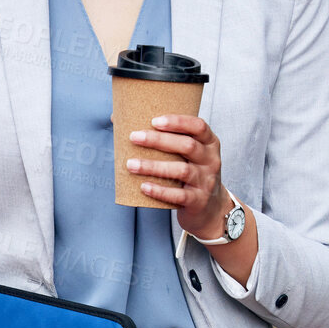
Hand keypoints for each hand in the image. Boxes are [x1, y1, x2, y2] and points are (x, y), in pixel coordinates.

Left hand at [126, 113, 227, 236]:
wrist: (210, 208)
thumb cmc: (191, 173)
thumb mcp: (188, 155)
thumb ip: (164, 138)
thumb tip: (117, 119)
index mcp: (209, 144)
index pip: (199, 126)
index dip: (178, 122)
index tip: (154, 121)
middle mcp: (211, 161)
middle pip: (188, 146)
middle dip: (159, 140)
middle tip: (134, 137)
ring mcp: (206, 181)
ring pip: (181, 171)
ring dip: (154, 166)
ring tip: (130, 164)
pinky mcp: (199, 201)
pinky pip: (179, 195)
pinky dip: (160, 191)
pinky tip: (144, 187)